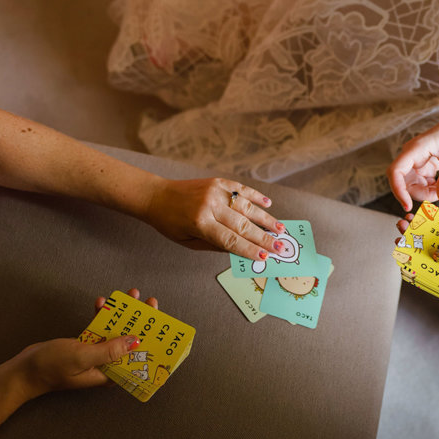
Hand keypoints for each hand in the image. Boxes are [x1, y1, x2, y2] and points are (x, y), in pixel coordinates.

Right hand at [17, 289, 157, 397]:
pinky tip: (102, 302)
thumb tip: (135, 340)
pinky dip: (101, 315)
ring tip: (130, 295)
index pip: (137, 357)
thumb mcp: (83, 357)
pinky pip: (98, 328)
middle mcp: (105, 365)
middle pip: (129, 340)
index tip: (160, 324)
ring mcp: (94, 354)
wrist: (23, 370)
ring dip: (122, 314)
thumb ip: (109, 350)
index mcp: (109, 374)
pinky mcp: (83, 345)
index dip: (150, 341)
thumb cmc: (51, 368)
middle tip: (147, 302)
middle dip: (139, 321)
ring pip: (114, 331)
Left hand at [144, 177, 286, 260]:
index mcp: (200, 223)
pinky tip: (268, 204)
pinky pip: (241, 189)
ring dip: (266, 218)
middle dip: (264, 238)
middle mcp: (210, 205)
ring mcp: (215, 191)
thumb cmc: (171, 224)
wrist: (157, 196)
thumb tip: (241, 249)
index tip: (266, 257)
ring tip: (280, 229)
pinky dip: (256, 196)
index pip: (231, 240)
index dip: (250, 249)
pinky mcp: (218, 181)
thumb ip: (215, 245)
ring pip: (247, 207)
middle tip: (281, 247)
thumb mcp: (189, 242)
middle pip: (243, 224)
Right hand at [387, 116, 438, 211]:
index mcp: (416, 149)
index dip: (398, 191)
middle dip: (424, 194)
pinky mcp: (425, 166)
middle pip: (405, 184)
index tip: (408, 206)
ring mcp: (418, 161)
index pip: (395, 172)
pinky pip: (424, 183)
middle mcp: (413, 156)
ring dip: (432, 192)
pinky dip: (436, 188)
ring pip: (415, 186)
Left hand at [396, 215, 438, 292]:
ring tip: (408, 221)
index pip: (432, 280)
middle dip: (414, 246)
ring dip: (421, 236)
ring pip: (434, 249)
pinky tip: (425, 219)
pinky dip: (434, 230)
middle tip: (402, 229)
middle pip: (429, 262)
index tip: (402, 253)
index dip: (414, 268)